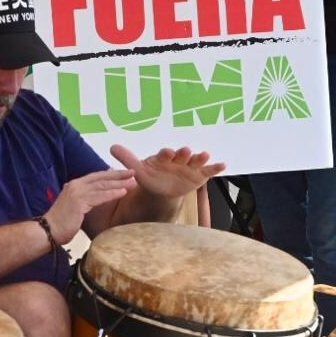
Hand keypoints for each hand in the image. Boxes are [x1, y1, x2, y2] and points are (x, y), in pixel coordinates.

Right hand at [44, 168, 135, 244]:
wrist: (48, 231)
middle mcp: (75, 185)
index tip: (125, 173)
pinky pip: (99, 197)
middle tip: (134, 172)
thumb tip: (96, 198)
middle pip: (101, 178)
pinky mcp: (79, 202)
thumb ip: (84, 200)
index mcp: (74, 185)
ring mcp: (77, 192)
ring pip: (102, 186)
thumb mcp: (74, 207)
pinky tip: (123, 192)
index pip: (96, 176)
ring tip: (133, 182)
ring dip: (119, 183)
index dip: (111, 174)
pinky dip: (112, 194)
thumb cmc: (61, 223)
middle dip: (119, 175)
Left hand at [110, 144, 225, 198]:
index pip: (164, 155)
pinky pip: (208, 171)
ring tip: (205, 155)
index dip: (166, 154)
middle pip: (182, 156)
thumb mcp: (139, 170)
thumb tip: (111, 147)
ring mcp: (189, 167)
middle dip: (184, 154)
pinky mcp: (199, 175)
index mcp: (163, 158)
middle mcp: (178, 159)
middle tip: (186, 151)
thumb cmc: (151, 176)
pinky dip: (215, 168)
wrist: (163, 189)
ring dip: (201, 158)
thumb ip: (127, 159)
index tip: (168, 152)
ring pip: (196, 161)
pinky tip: (224, 164)